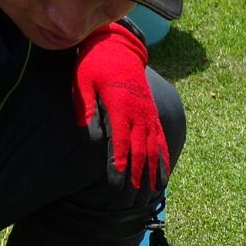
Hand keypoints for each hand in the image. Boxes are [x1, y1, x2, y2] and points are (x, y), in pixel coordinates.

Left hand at [70, 23, 167, 191]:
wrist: (118, 46)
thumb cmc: (94, 64)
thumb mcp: (82, 79)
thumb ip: (84, 104)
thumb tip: (83, 126)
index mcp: (120, 105)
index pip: (120, 140)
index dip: (119, 162)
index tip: (116, 182)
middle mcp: (138, 113)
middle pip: (139, 150)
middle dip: (135, 176)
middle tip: (130, 198)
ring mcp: (148, 114)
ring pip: (153, 149)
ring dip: (151, 174)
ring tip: (148, 195)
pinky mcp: (152, 114)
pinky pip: (160, 141)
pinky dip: (162, 160)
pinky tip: (161, 178)